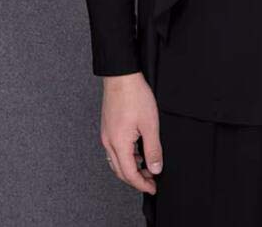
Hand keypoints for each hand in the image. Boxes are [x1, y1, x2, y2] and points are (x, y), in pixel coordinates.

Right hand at [100, 71, 162, 195]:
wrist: (121, 76)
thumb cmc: (135, 95)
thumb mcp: (150, 124)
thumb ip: (153, 149)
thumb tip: (155, 168)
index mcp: (118, 143)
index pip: (129, 173)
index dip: (142, 184)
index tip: (153, 187)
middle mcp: (108, 142)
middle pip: (120, 171)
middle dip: (136, 179)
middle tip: (151, 181)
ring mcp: (106, 134)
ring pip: (116, 161)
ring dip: (130, 168)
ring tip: (147, 167)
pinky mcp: (107, 127)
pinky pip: (114, 150)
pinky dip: (125, 157)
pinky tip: (137, 152)